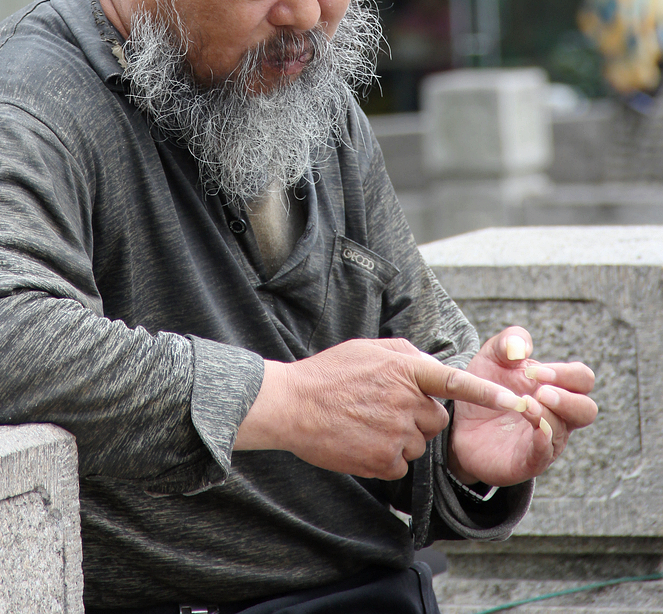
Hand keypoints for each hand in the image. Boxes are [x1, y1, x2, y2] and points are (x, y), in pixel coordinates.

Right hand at [235, 337, 530, 479]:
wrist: (292, 405)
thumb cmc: (329, 373)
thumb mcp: (368, 348)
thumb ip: (405, 354)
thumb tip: (429, 363)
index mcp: (405, 370)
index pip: (456, 382)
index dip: (489, 394)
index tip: (519, 402)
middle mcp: (406, 401)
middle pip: (436, 419)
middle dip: (418, 415)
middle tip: (383, 406)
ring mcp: (396, 433)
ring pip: (418, 443)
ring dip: (401, 436)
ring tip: (366, 421)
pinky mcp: (384, 461)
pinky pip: (402, 464)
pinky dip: (386, 457)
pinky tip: (361, 441)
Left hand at [448, 326, 597, 487]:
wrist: (459, 421)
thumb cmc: (484, 386)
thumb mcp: (492, 356)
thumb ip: (508, 341)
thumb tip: (521, 346)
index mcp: (554, 387)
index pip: (582, 379)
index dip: (566, 374)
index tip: (536, 372)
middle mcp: (556, 415)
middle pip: (587, 410)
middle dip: (568, 399)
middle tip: (541, 391)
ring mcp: (544, 440)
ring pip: (563, 432)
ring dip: (547, 417)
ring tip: (525, 405)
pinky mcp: (526, 461)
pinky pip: (543, 456)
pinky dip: (542, 444)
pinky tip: (535, 431)